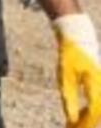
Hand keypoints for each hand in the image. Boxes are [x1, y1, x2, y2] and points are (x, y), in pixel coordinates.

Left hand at [54, 13, 100, 127]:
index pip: (94, 108)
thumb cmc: (70, 57)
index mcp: (95, 81)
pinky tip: (78, 117)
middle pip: (98, 111)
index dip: (85, 122)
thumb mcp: (64, 76)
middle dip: (87, 123)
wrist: (80, 40)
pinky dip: (90, 112)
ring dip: (88, 119)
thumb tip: (71, 119)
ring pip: (100, 109)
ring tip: (73, 126)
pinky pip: (99, 103)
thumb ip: (68, 98)